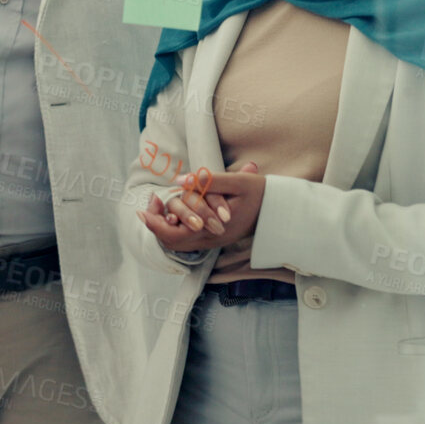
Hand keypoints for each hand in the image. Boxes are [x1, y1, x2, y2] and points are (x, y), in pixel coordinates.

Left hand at [138, 161, 261, 251]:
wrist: (281, 209)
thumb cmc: (260, 192)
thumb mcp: (237, 181)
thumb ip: (207, 181)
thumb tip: (179, 181)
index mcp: (214, 229)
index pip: (174, 236)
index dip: (154, 223)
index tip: (144, 207)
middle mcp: (212, 240)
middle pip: (172, 242)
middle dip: (155, 225)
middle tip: (148, 204)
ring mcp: (213, 241)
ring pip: (179, 242)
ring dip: (165, 226)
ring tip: (157, 205)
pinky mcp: (216, 237)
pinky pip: (189, 238)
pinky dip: (176, 227)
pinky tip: (173, 210)